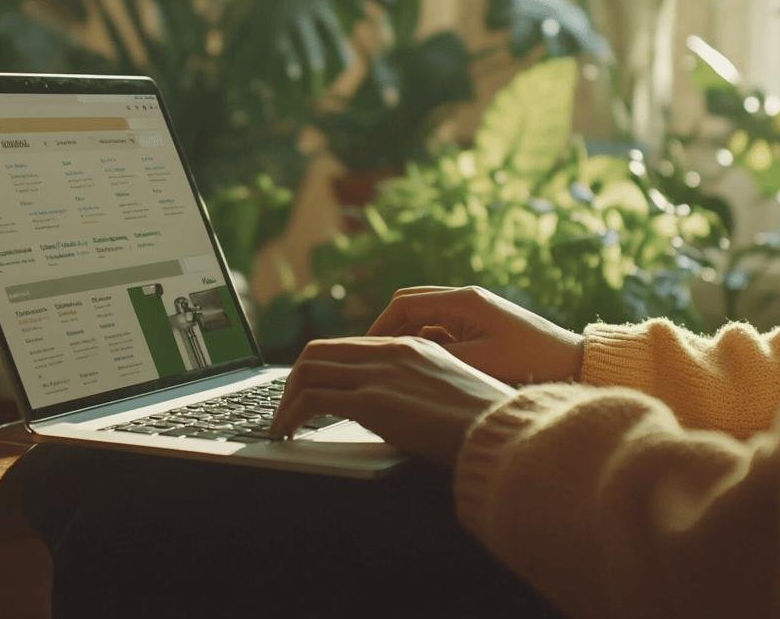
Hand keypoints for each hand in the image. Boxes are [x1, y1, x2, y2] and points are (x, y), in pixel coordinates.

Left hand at [270, 336, 515, 465]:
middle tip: (285, 410)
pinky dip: (291, 415)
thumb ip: (416, 385)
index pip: (347, 346)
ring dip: (286, 400)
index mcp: (409, 345)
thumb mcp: (446, 389)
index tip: (308, 393)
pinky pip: (312, 400)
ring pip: (308, 370)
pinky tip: (288, 434)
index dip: (319, 369)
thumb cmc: (481, 420)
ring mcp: (379, 373)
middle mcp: (390, 351)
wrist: (498, 430)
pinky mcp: (372, 400)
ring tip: (281, 426)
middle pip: (318, 352)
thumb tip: (392, 406)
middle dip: (293, 381)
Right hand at [366, 286, 584, 383]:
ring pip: (424, 321)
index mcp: (462, 301)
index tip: (361, 353)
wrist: (575, 364)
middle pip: (409, 308)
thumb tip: (397, 363)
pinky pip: (442, 332)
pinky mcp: (481, 327)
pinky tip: (421, 373)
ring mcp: (474, 313)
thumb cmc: (530, 363)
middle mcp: (465, 300)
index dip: (377, 328)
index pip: (403, 305)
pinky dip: (427, 348)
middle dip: (387, 333)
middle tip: (368, 362)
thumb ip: (436, 358)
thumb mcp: (478, 363)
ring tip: (390, 371)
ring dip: (406, 342)